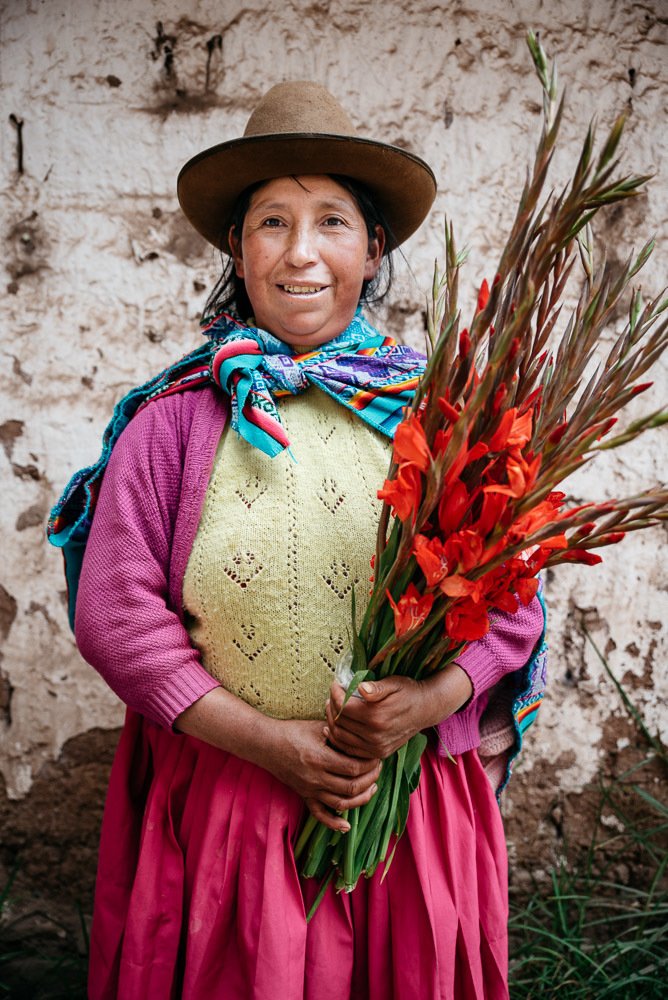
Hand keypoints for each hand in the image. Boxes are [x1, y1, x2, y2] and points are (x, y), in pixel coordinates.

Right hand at [266, 719, 381, 832]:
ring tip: (372, 788)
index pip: (353, 768)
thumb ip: (340, 734)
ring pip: (341, 804)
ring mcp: (309, 789)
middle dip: (370, 779)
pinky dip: (334, 823)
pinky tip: (347, 826)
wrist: (267, 744)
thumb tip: (363, 739)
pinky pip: (320, 814)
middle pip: (351, 787)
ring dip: (361, 799)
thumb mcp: (318, 726)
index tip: (377, 756)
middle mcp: (315, 777)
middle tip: (378, 769)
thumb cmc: (294, 731)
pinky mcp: (304, 795)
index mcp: (320, 758)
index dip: (370, 763)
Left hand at [325, 676, 428, 759]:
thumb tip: (360, 688)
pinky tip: (337, 726)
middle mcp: (375, 735)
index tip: (336, 684)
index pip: (343, 706)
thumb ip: (376, 687)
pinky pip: (349, 749)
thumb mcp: (394, 683)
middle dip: (332, 705)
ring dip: (333, 721)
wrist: (426, 710)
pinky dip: (339, 738)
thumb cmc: (408, 692)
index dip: (335, 693)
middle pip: (340, 722)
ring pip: (340, 737)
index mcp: (377, 716)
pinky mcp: (378, 753)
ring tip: (333, 707)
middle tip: (333, 695)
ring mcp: (376, 747)